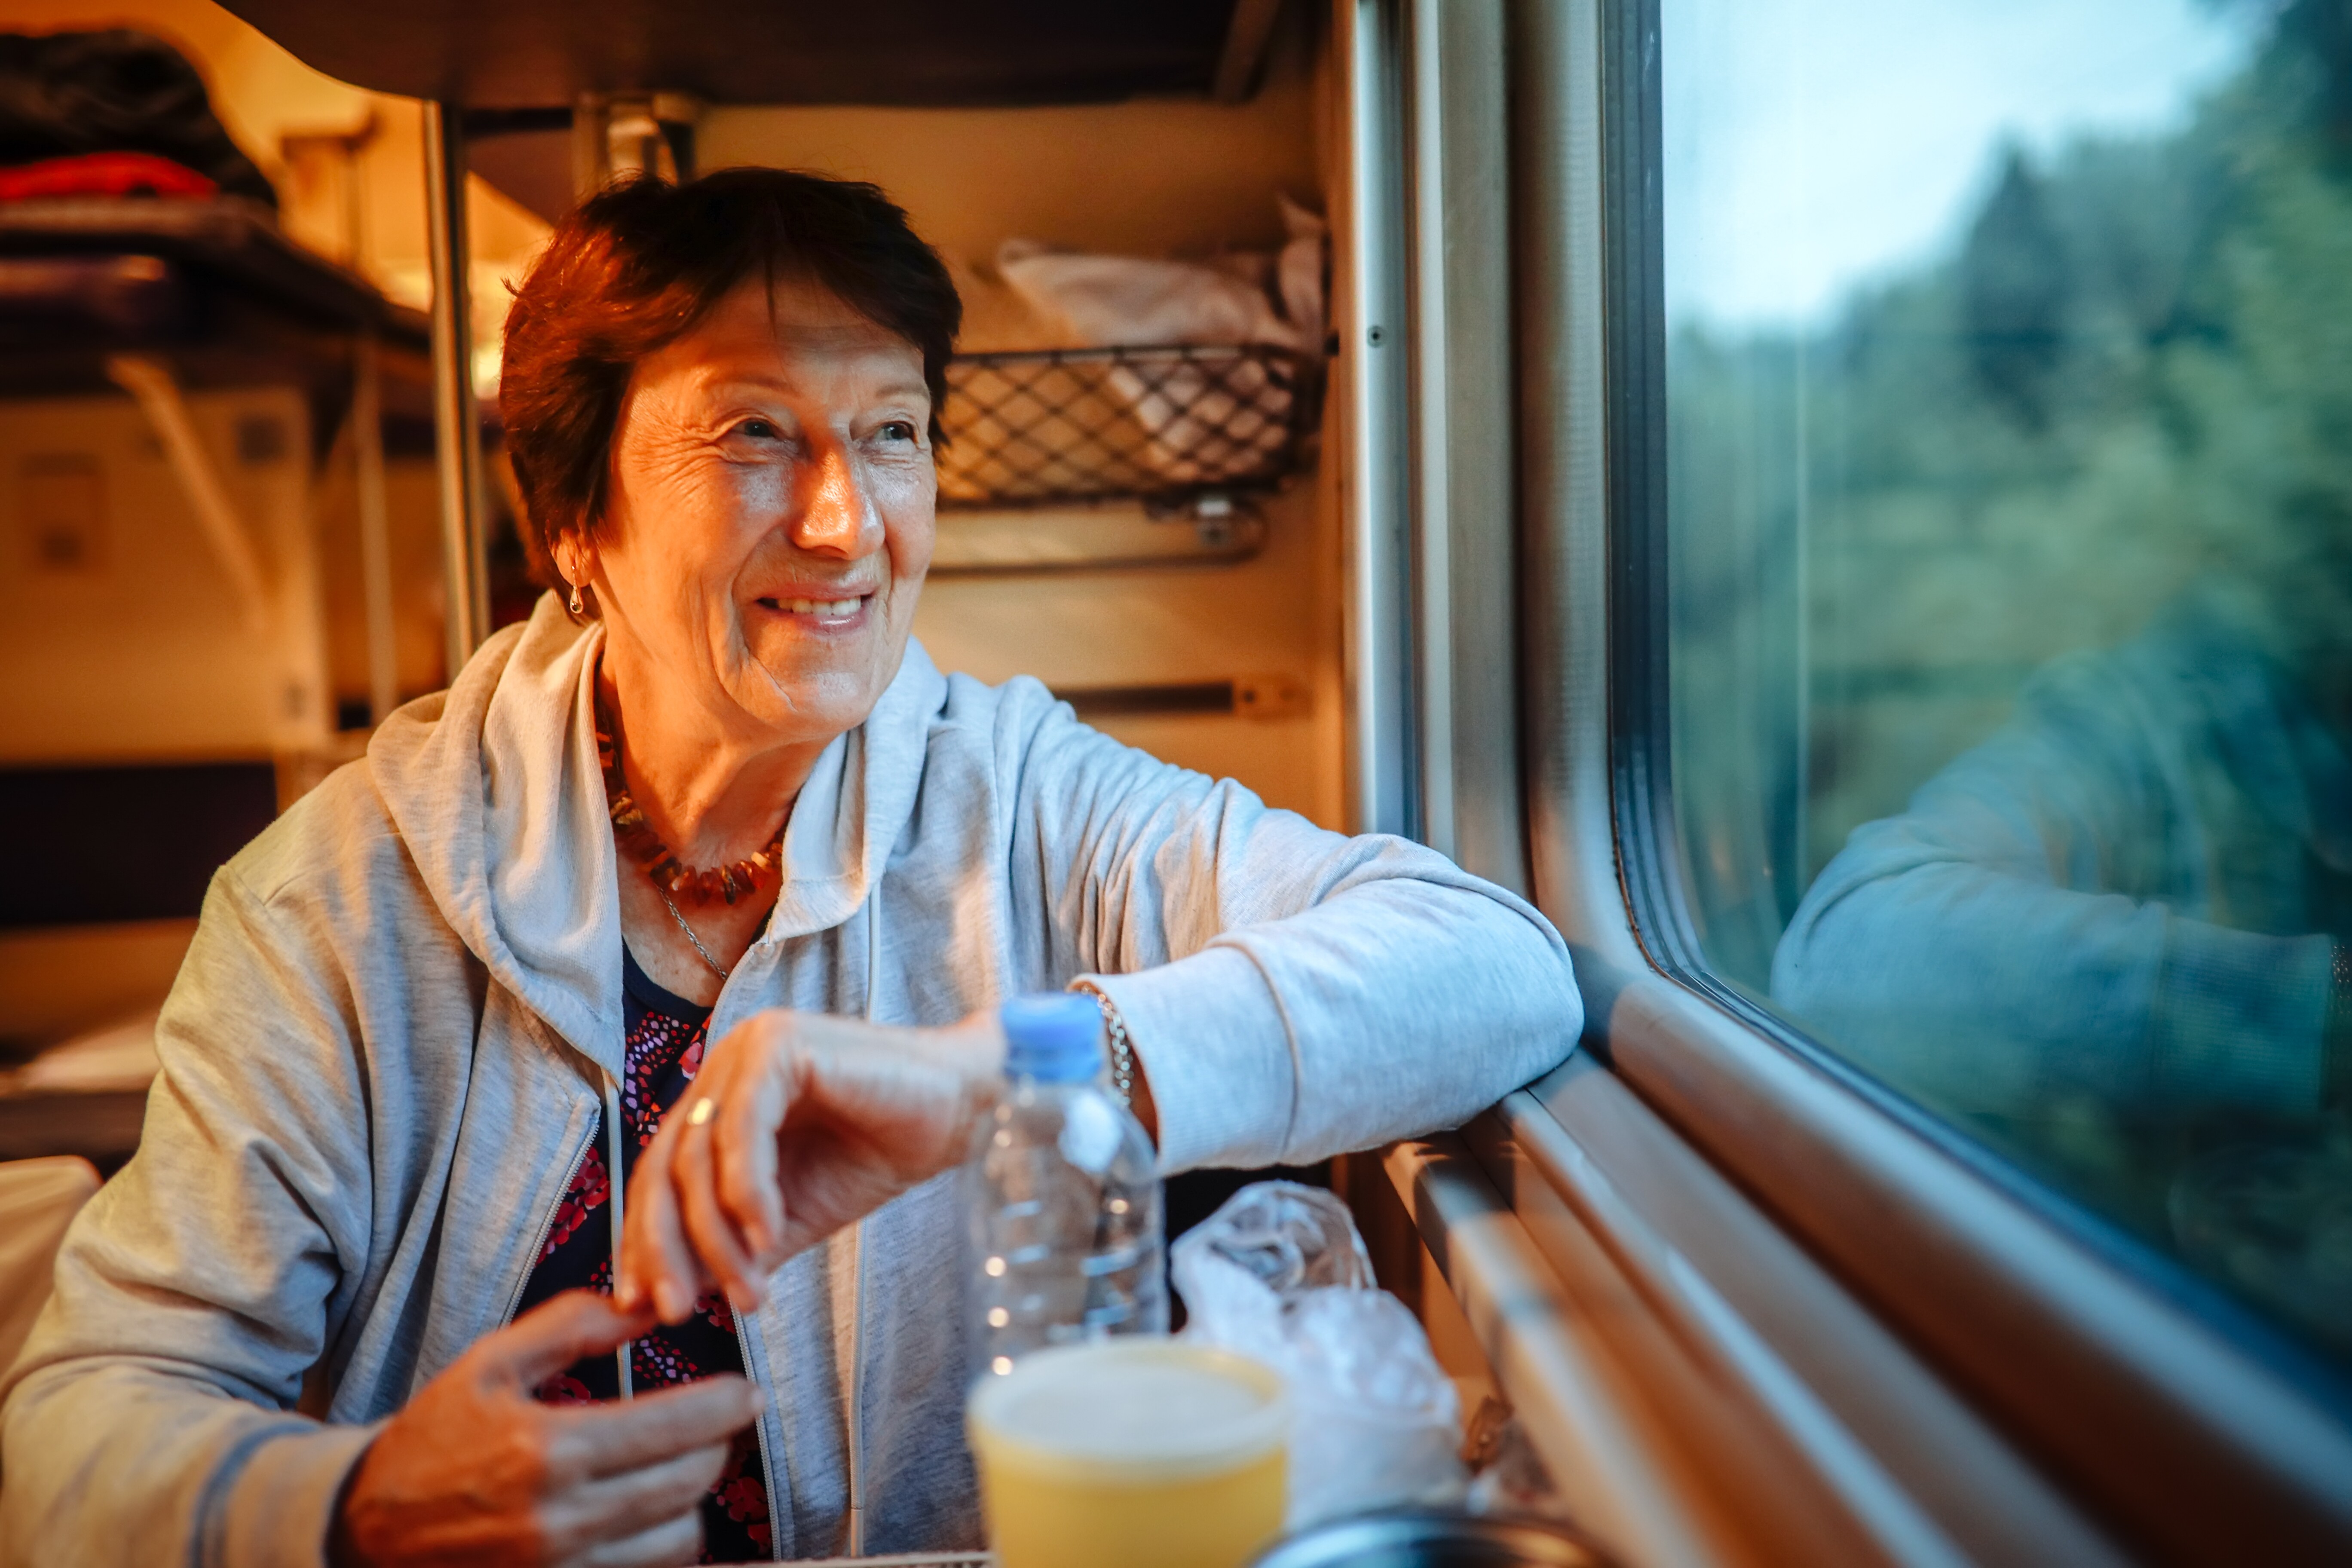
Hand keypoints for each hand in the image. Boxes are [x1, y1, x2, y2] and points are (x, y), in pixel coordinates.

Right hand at [330, 1290, 763, 1566]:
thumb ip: (572, 1326)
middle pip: (689, 1483)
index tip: (746, 1393)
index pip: (675, 1426)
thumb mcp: (490, 1363)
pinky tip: (650, 1514)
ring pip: (678, 1539)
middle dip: (717, 1447)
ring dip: (692, 1501)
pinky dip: (662, 1545)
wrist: (366, 1527)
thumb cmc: (433, 1437)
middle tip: (718, 1426)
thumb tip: (646, 1309)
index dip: (726, 1406)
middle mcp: (559, 1518)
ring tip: (681, 1470)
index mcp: (546, 1450)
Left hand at [619, 1009, 1002, 1323]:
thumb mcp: (790, 1218)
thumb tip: (672, 1301)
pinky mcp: (780, 1046)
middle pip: (665, 1167)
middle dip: (665, 1247)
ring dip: (717, 1236)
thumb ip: (734, 1247)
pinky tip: (769, 1239)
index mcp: (718, 1100)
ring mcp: (747, 1049)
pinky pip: (743, 1129)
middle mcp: (723, 1067)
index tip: (642, 1307)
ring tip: (748, 1291)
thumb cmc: (878, 1155)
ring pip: (699, 1155)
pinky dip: (748, 1192)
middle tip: (675, 1312)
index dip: (644, 1242)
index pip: (659, 1176)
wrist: (960, 1116)